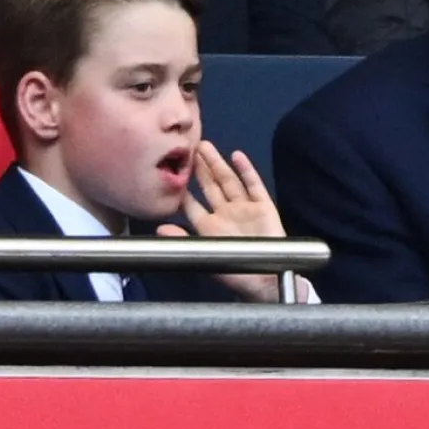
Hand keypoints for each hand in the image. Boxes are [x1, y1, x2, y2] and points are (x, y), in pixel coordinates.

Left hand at [157, 140, 310, 302]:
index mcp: (209, 227)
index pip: (192, 204)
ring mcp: (245, 208)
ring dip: (217, 164)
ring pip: (229, 181)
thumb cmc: (238, 274)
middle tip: (189, 147)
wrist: (269, 282)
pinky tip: (237, 156)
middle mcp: (225, 214)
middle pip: (210, 186)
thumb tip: (159, 229)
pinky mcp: (264, 206)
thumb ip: (183, 241)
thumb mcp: (206, 256)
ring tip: (205, 146)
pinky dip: (246, 170)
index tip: (171, 172)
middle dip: (200, 168)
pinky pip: (253, 184)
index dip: (182, 189)